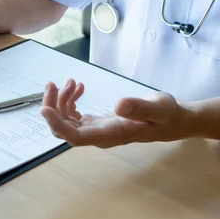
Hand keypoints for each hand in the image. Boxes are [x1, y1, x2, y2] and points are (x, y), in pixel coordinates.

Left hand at [39, 79, 195, 147]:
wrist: (174, 121)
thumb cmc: (167, 115)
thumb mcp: (159, 108)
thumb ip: (140, 107)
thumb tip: (118, 105)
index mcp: (109, 135)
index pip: (75, 137)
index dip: (57, 124)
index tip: (44, 108)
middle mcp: (98, 136)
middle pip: (63, 128)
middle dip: (53, 106)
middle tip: (55, 83)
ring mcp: (95, 131)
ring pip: (65, 120)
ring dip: (61, 100)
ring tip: (72, 81)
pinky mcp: (95, 124)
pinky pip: (73, 115)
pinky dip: (70, 100)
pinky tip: (79, 88)